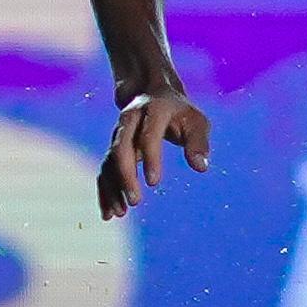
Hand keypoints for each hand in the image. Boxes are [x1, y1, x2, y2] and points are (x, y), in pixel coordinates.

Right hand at [97, 86, 209, 219]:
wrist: (153, 93)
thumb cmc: (180, 112)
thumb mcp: (196, 121)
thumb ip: (199, 143)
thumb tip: (201, 167)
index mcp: (153, 110)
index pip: (148, 135)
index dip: (150, 158)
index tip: (154, 182)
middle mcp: (130, 119)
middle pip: (121, 147)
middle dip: (126, 175)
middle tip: (136, 201)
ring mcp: (119, 133)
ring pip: (110, 160)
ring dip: (112, 186)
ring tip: (120, 213)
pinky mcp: (113, 147)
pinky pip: (105, 169)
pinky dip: (105, 190)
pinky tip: (109, 213)